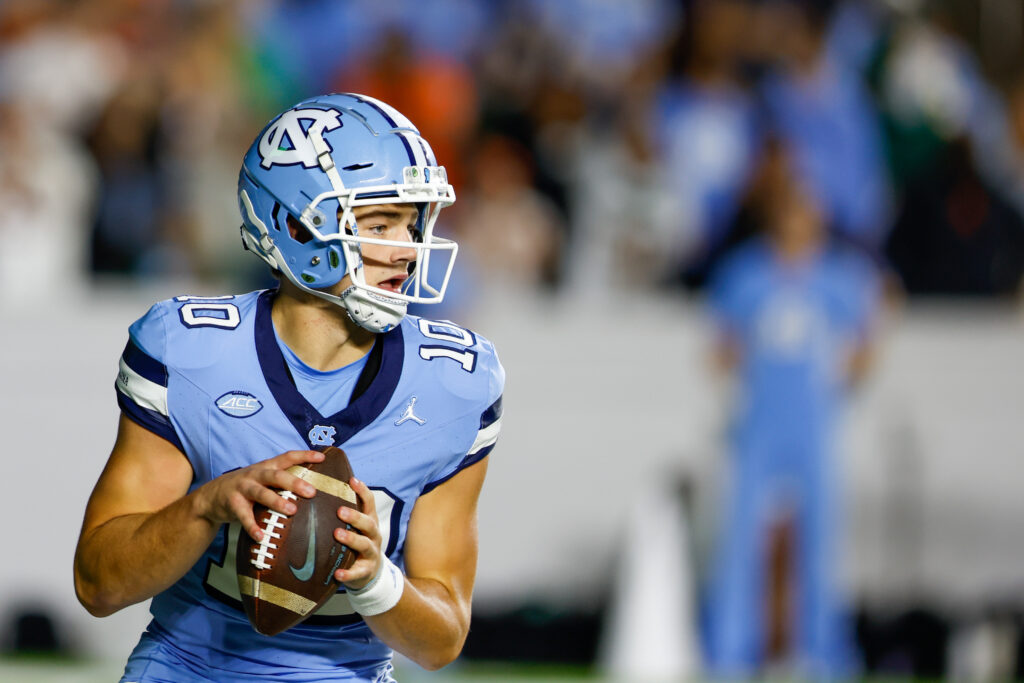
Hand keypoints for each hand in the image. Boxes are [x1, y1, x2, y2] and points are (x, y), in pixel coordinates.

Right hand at [195, 450, 323, 541]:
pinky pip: (244, 516)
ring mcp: (243, 488)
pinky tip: (262, 536)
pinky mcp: (233, 504)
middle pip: (276, 475)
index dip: (304, 456)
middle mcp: (255, 474)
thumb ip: (282, 480)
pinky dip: (253, 527)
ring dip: (277, 501)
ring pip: (261, 493)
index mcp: (266, 467)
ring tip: (292, 511)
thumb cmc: (247, 487)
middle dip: (294, 482)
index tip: (322, 458)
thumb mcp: (263, 479)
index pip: (287, 457)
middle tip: (311, 492)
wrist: (211, 496)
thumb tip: (314, 488)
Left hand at [333, 478, 382, 589]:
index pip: (369, 502)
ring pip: (364, 545)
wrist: (369, 572)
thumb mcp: (356, 526)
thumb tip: (318, 489)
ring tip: (337, 535)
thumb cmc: (356, 542)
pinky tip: (337, 573)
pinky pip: (357, 573)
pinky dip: (348, 573)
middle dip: (355, 516)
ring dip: (351, 539)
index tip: (352, 480)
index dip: (362, 491)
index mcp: (369, 521)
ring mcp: (371, 553)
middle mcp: (373, 535)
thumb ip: (344, 512)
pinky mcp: (365, 571)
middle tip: (340, 511)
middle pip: (368, 523)